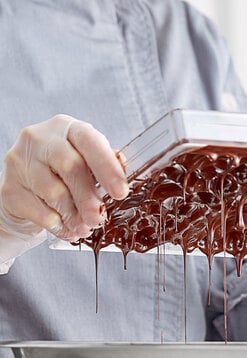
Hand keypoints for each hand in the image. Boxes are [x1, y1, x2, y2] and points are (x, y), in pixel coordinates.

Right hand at [0, 115, 128, 241]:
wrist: (26, 192)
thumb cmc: (64, 175)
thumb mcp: (88, 164)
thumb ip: (107, 164)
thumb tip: (123, 169)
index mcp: (66, 128)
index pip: (88, 140)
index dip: (107, 167)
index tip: (120, 192)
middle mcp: (39, 138)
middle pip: (70, 167)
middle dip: (89, 198)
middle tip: (99, 218)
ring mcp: (20, 161)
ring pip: (54, 192)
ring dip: (75, 216)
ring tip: (85, 226)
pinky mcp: (9, 188)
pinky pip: (40, 211)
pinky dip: (59, 225)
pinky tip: (68, 229)